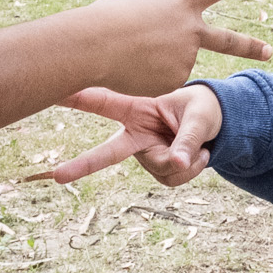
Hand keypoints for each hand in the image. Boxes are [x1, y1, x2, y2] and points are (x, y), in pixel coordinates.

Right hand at [48, 84, 224, 186]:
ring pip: (161, 169)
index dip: (78, 98)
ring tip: (199, 145)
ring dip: (186, 161)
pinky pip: (172, 179)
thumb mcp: (200, 117)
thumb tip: (176, 164)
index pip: (105, 103)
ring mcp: (143, 154)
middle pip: (107, 153)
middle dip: (83, 165)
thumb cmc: (202, 109)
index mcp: (139, 109)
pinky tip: (198, 155)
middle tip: (58, 176)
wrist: (218, 124)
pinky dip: (192, 170)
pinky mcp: (155, 169)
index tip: (54, 93)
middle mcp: (135, 134)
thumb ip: (187, 139)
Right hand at [76, 0, 271, 95]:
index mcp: (183, 4)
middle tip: (270, 52)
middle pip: (228, 41)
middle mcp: (192, 33)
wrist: (96, 45)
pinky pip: (161, 81)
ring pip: (173, 63)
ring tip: (129, 52)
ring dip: (153, 61)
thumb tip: (170, 41)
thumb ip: (166, 18)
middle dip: (251, 47)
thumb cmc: (111, 19)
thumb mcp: (143, 5)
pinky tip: (131, 69)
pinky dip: (146, 77)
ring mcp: (186, 59)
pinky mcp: (174, 82)